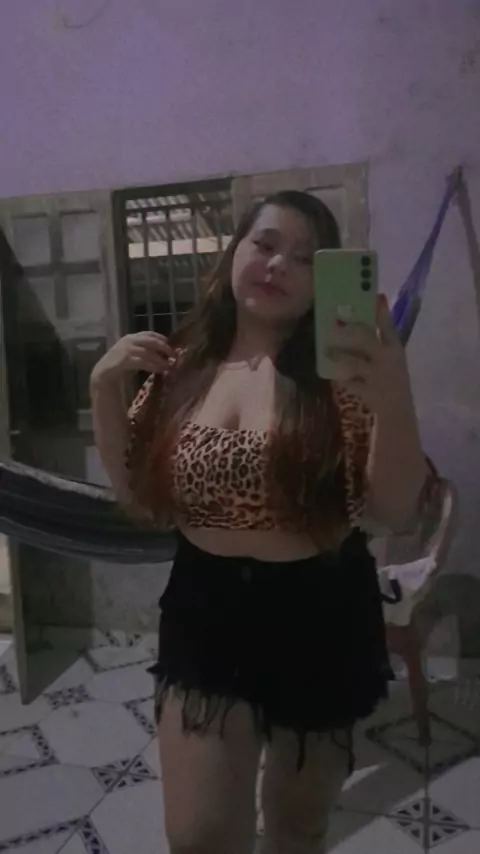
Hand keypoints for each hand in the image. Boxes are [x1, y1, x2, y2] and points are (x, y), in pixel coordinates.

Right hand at [90, 332, 173, 388]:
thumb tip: (165, 355)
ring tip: (169, 365)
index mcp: (132, 337)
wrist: (104, 373)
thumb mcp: (134, 354)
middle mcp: (129, 340)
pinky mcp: (124, 360)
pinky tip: (160, 370)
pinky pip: (142, 362)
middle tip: (174, 355)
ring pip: (148, 352)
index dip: (162, 339)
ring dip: (160, 359)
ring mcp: (126, 349)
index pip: (150, 334)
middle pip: (151, 341)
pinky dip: (153, 366)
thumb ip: (146, 352)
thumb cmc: (121, 364)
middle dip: (164, 348)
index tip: (172, 346)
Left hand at [326, 295, 411, 411]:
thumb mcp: (394, 355)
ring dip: (339, 355)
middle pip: (365, 340)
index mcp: (395, 348)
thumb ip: (384, 333)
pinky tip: (332, 372)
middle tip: (332, 326)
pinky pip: (349, 381)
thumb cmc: (393, 376)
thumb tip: (375, 304)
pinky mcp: (367, 391)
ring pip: (354, 362)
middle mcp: (387, 360)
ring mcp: (376, 376)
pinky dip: (340, 376)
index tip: (372, 297)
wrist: (398, 407)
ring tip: (327, 351)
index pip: (388, 326)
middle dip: (348, 333)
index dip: (380, 311)